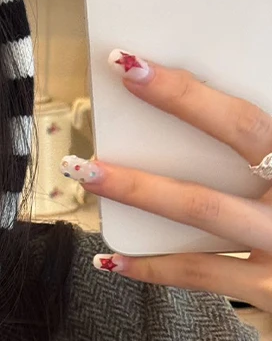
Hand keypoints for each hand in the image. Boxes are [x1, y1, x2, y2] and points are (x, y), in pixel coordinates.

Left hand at [60, 49, 271, 312]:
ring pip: (203, 209)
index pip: (245, 119)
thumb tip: (199, 109)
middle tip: (102, 109)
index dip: (186, 93)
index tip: (130, 66)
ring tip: (85, 172)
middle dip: (167, 119)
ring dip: (137, 189)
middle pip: (233, 146)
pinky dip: (150, 267)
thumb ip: (256, 144)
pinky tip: (110, 258)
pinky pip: (198, 275)